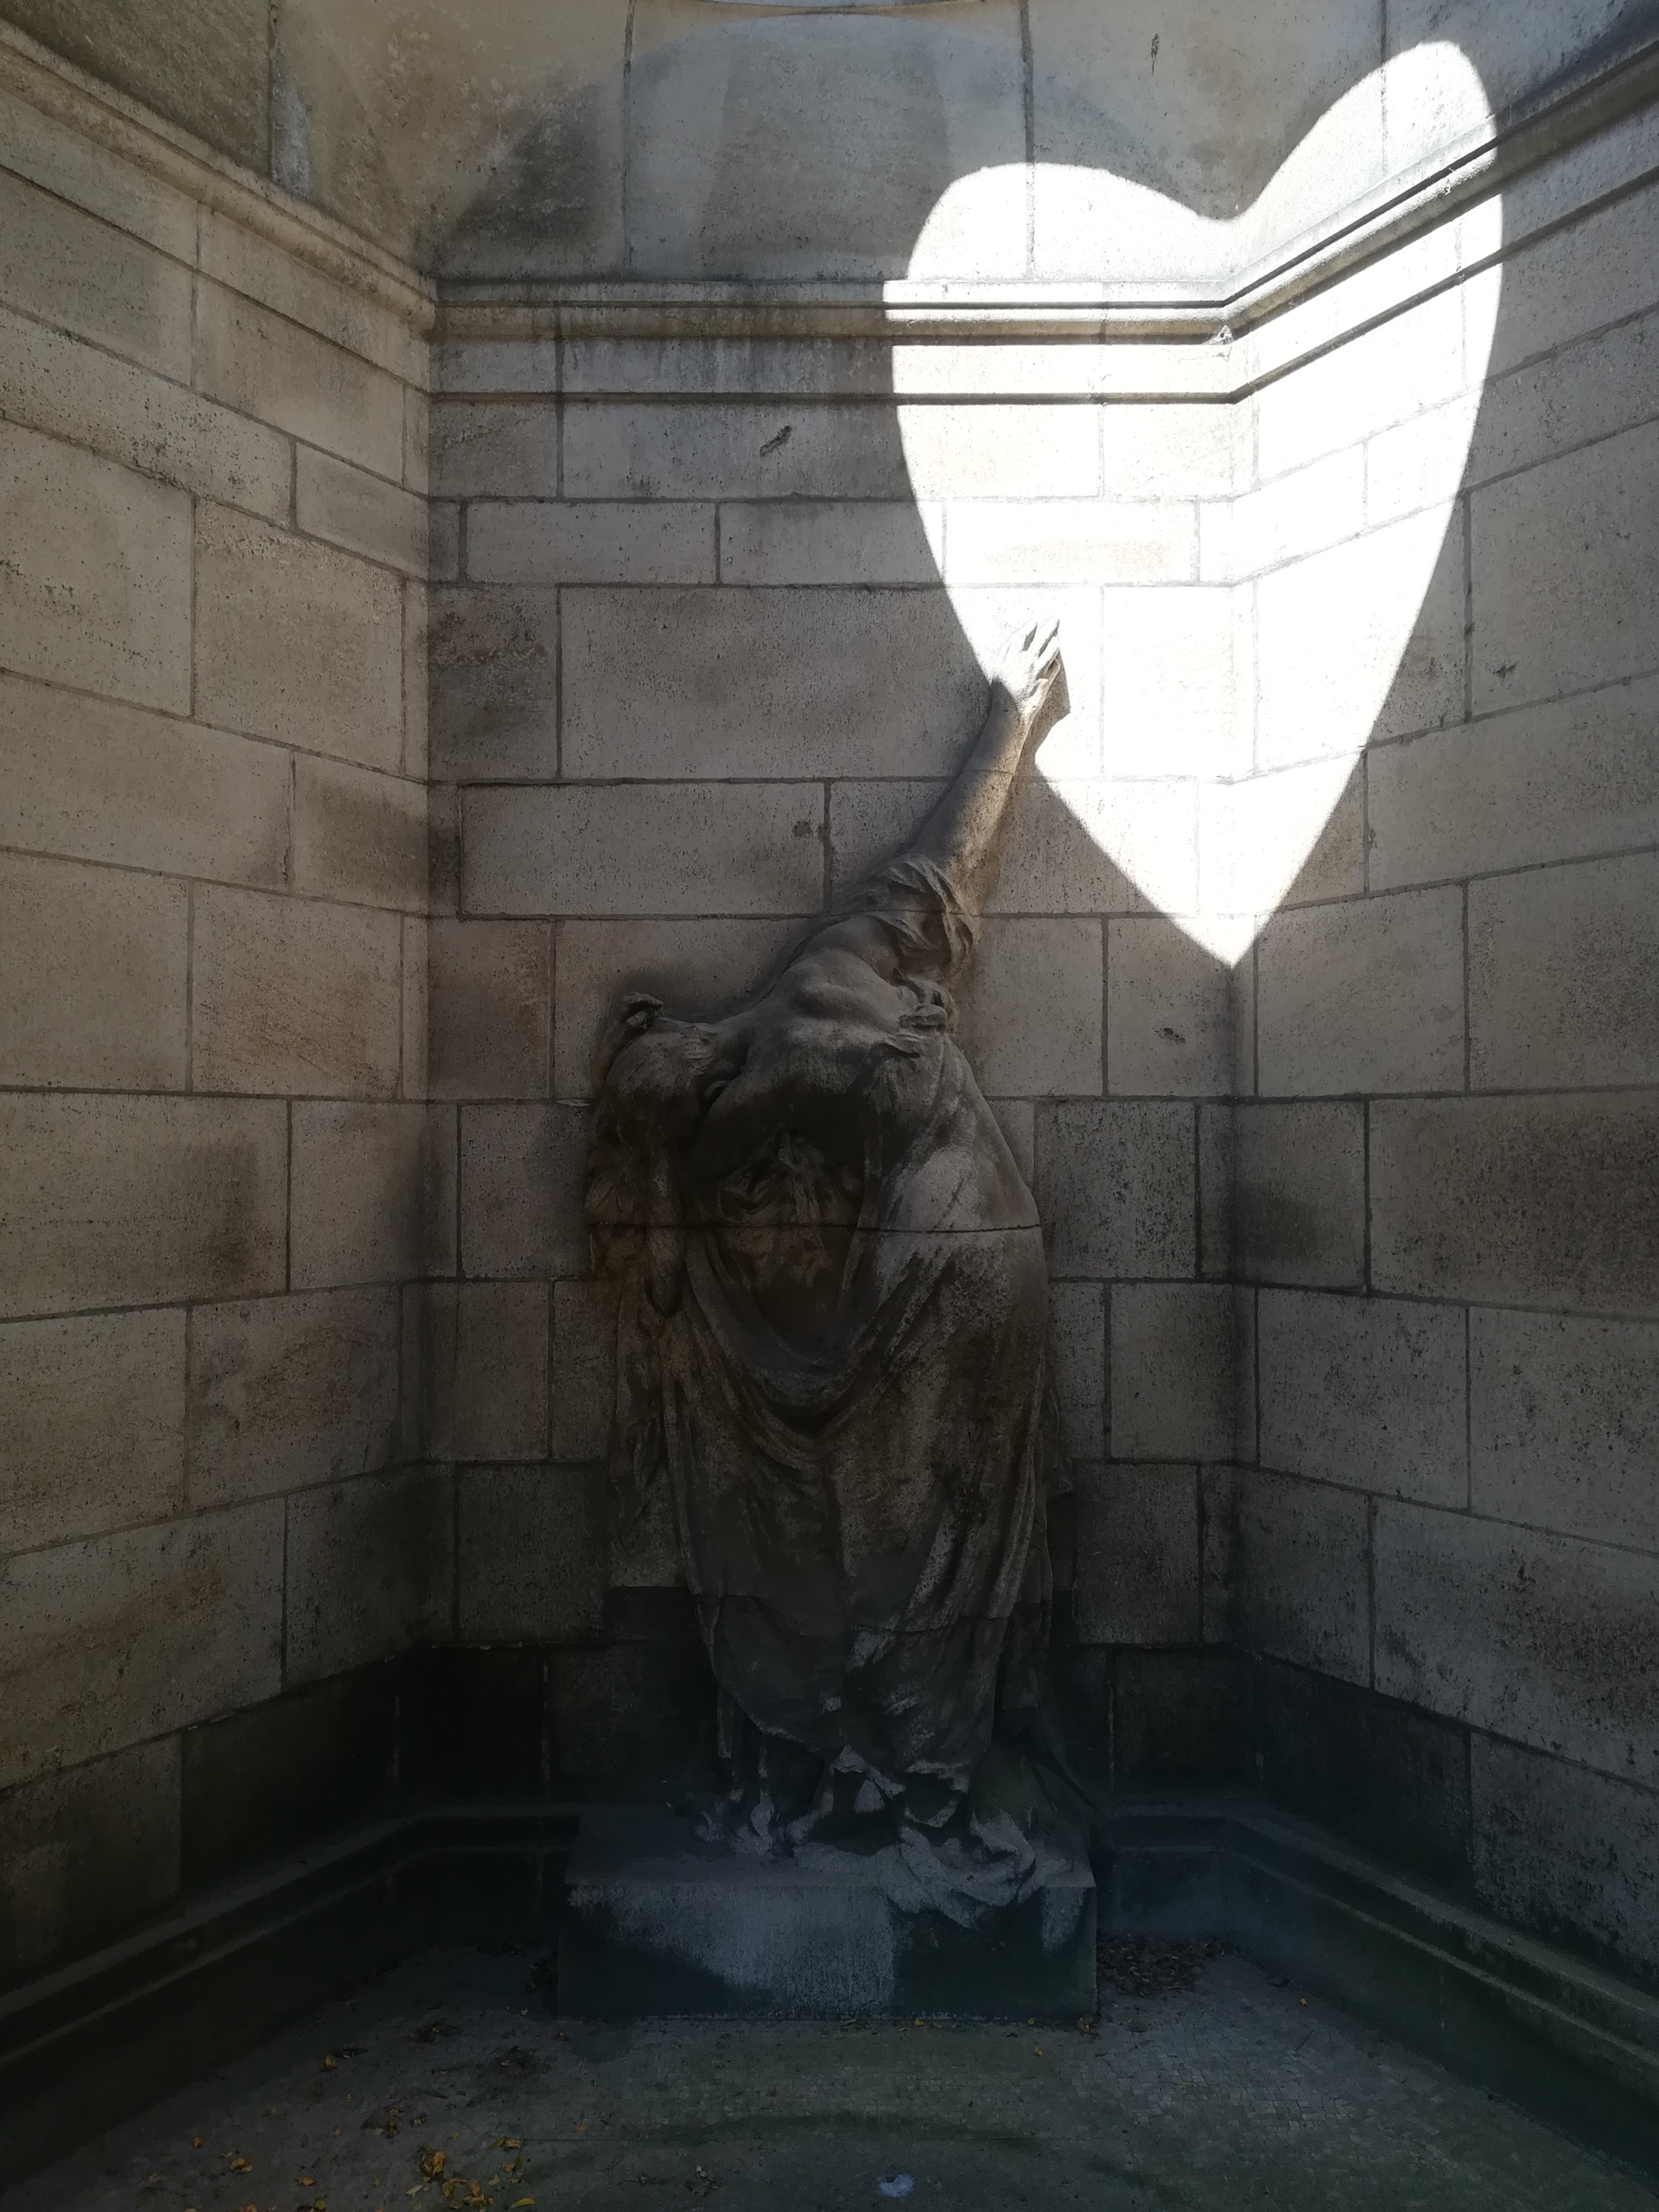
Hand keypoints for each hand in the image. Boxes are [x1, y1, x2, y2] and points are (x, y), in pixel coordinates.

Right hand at [990, 616, 1067, 737]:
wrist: (1012, 710)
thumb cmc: (1001, 691)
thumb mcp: (997, 668)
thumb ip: (1005, 652)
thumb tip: (1014, 639)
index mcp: (1013, 656)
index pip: (1023, 635)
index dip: (1029, 627)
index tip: (1034, 622)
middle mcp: (1027, 660)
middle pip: (1042, 638)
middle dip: (1050, 626)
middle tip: (1055, 619)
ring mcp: (1039, 669)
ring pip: (1052, 650)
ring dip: (1055, 642)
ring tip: (1056, 638)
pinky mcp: (1047, 679)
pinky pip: (1055, 666)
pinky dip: (1055, 662)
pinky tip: (1053, 661)